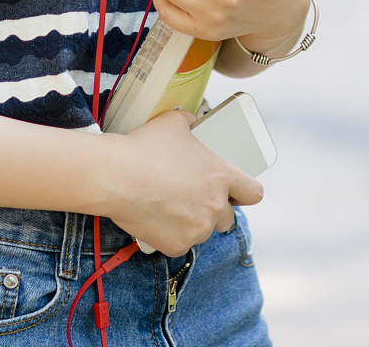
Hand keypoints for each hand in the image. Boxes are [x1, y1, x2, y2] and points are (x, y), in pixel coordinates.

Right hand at [99, 110, 263, 256]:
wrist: (114, 176)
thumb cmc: (145, 147)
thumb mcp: (175, 123)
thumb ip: (192, 124)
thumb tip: (192, 122)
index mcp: (222, 176)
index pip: (253, 193)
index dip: (245, 192)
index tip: (237, 193)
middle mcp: (214, 206)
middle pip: (227, 217)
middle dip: (214, 210)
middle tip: (194, 199)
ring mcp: (197, 229)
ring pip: (202, 231)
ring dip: (192, 223)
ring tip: (170, 207)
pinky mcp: (176, 245)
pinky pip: (180, 244)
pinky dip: (171, 235)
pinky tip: (156, 220)